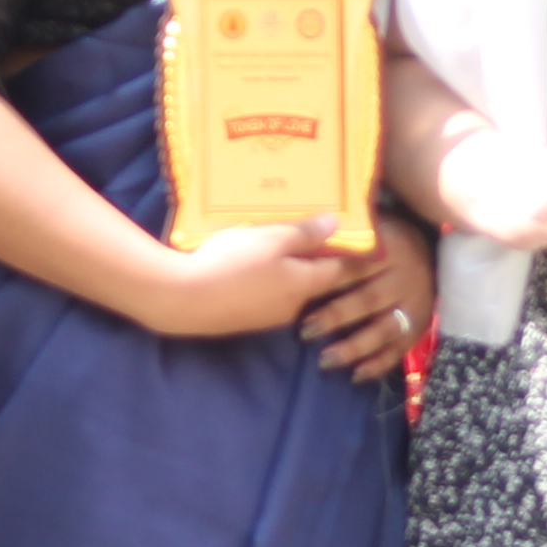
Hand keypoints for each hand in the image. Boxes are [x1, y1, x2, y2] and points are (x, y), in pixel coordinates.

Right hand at [143, 216, 364, 338]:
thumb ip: (305, 234)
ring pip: (290, 290)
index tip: (364, 242)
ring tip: (282, 247)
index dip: (352, 254)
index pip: (342, 270)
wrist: (182, 299)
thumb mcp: (272, 239)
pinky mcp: (245, 320)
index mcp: (305, 284)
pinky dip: (268, 282)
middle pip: (316, 281)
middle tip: (320, 238)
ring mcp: (268, 317)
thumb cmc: (232, 263)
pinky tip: (253, 267)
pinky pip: (267, 297)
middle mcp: (293, 306)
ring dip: (291, 271)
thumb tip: (337, 226)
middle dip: (320, 261)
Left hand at [298, 210, 437, 379]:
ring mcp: (415, 305)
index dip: (329, 279)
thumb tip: (314, 226)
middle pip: (368, 299)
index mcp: (390, 249)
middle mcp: (405, 278)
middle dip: (336, 317)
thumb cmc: (385, 241)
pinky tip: (356, 376)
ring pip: (384, 329)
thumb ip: (345, 231)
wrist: (430, 253)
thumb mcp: (371, 227)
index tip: (300, 292)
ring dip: (354, 347)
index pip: (356, 266)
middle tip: (305, 332)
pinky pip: (399, 349)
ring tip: (325, 360)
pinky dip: (378, 365)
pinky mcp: (418, 327)